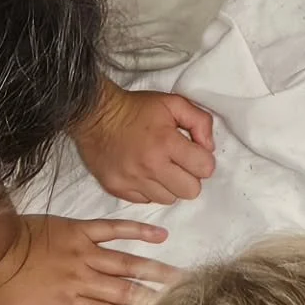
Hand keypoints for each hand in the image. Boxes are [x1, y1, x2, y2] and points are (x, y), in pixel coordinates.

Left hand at [0, 214, 178, 304]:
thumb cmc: (3, 294)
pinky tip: (160, 236)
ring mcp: (86, 251)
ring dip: (155, 269)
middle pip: (126, 290)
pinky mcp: (83, 230)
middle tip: (185, 300)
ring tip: (181, 275)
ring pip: (127, 261)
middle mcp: (85, 278)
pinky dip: (138, 230)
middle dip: (156, 297)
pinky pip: (115, 229)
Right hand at [75, 83, 216, 203]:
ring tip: (160, 167)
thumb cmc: (137, 108)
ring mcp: (131, 181)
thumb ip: (200, 121)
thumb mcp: (174, 103)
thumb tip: (209, 148)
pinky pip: (145, 201)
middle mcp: (150, 166)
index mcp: (166, 143)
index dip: (203, 160)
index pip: (204, 168)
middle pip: (190, 191)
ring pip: (168, 199)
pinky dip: (149, 190)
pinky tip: (144, 173)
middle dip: (190, 176)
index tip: (194, 152)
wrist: (95, 115)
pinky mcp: (116, 189)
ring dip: (169, 185)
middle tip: (179, 162)